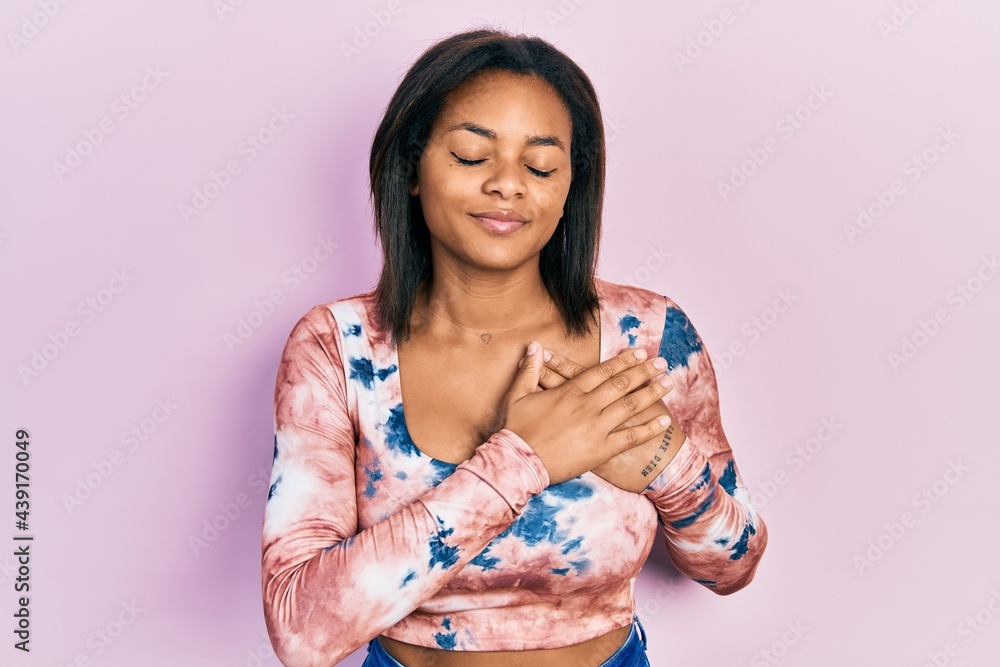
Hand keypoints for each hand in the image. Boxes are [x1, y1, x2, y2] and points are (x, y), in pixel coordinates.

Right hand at [533, 345, 687, 492]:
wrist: (518, 462)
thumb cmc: (516, 429)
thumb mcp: (518, 394)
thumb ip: (530, 369)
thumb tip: (535, 345)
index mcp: (570, 392)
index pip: (603, 371)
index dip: (624, 361)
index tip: (640, 353)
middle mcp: (587, 406)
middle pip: (621, 384)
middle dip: (644, 372)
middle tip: (661, 363)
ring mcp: (596, 428)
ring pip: (630, 406)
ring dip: (651, 393)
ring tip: (668, 383)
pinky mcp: (600, 450)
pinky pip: (630, 438)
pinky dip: (649, 429)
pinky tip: (664, 422)